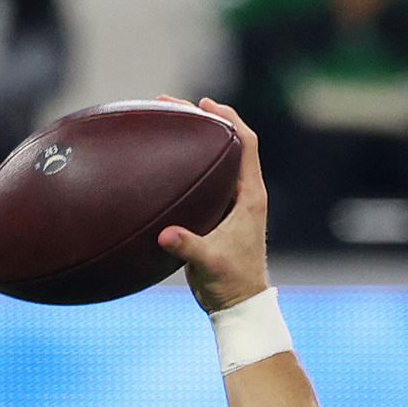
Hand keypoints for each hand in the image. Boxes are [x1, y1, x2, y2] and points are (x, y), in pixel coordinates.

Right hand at [156, 97, 270, 313]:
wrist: (237, 303)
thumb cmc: (230, 283)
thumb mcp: (209, 264)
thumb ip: (189, 247)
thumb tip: (166, 234)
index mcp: (250, 197)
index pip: (246, 145)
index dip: (229, 119)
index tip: (206, 103)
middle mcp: (243, 194)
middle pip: (227, 144)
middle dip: (202, 120)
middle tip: (170, 104)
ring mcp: (231, 202)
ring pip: (214, 159)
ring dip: (192, 139)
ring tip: (161, 120)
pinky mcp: (218, 213)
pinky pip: (203, 178)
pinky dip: (184, 163)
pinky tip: (157, 160)